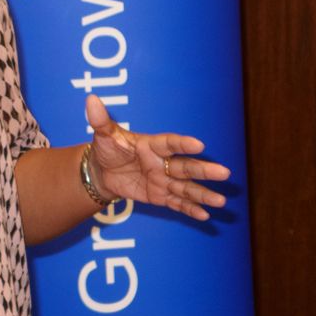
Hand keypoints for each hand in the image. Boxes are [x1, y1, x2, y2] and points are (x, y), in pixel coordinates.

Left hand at [84, 95, 229, 219]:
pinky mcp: (160, 196)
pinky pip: (177, 204)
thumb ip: (100, 120)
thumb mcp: (103, 136)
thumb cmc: (107, 149)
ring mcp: (163, 180)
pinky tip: (206, 216)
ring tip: (221, 201)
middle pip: (186, 167)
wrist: (103, 171)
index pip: (169, 143)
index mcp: (152, 145)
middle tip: (225, 173)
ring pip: (186, 188)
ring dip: (203, 194)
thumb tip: (91, 99)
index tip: (199, 144)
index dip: (183, 144)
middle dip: (204, 171)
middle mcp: (162, 162)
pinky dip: (190, 210)